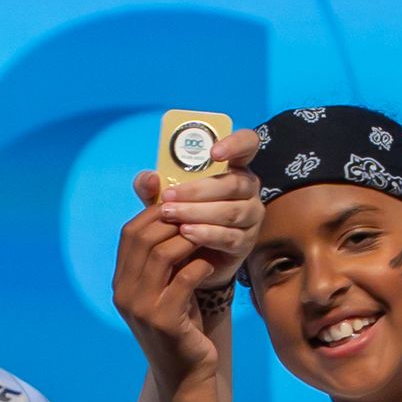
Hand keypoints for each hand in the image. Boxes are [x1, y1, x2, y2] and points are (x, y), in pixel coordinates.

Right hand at [112, 197, 220, 394]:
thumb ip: (162, 258)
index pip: (129, 233)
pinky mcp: (163, 320)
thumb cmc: (180, 326)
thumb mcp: (166, 288)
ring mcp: (141, 308)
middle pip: (143, 238)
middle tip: (199, 216)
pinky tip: (211, 266)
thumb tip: (173, 212)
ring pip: (162, 253)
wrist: (185, 374)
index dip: (154, 213)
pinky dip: (201, 266)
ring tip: (208, 238)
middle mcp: (124, 294)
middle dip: (174, 221)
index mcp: (121, 283)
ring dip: (190, 240)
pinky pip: (184, 278)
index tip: (181, 204)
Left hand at [134, 126, 263, 280]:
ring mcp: (251, 216)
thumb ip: (151, 186)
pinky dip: (207, 234)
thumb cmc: (181, 217)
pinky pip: (230, 236)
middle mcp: (248, 189)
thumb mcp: (163, 198)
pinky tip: (186, 233)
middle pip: (233, 183)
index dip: (235, 144)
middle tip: (169, 197)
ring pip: (231, 211)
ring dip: (198, 212)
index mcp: (233, 167)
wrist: (189, 258)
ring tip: (172, 215)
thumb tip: (149, 178)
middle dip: (198, 190)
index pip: (247, 145)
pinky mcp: (246, 242)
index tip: (213, 153)